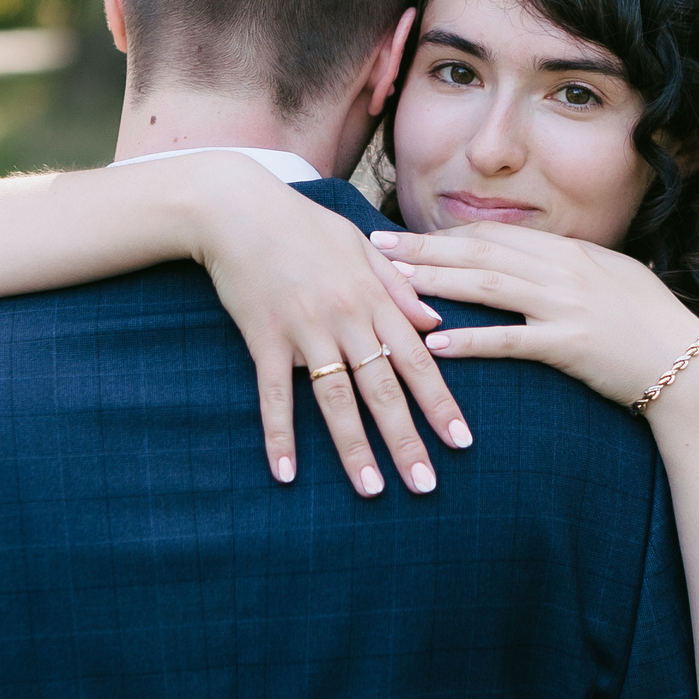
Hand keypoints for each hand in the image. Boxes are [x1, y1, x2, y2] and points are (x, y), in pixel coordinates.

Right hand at [192, 170, 471, 497]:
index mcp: (373, 297)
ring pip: (335, 399)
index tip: (461, 442)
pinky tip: (285, 473)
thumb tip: (434, 320)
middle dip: (406, 440)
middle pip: (382, 389)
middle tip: (426, 485)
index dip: (440, 403)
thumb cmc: (303, 223)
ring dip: (354, 448)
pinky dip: (279, 435)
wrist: (238, 208)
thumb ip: (398, 285)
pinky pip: (274, 395)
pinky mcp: (264, 338)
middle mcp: (345, 318)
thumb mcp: (360, 245)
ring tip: (371, 489)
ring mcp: (304, 330)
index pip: (417, 360)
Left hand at [368, 221, 698, 411]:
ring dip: (435, 283)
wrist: (691, 366)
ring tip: (392, 284)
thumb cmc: (654, 325)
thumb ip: (573, 268)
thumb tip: (538, 262)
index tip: (408, 237)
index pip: (496, 236)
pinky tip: (434, 346)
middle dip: (424, 248)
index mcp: (572, 252)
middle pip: (480, 252)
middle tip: (377, 247)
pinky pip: (510, 341)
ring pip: (487, 287)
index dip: (447, 235)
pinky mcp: (568, 346)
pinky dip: (470, 341)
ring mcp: (566, 306)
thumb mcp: (614, 280)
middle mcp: (565, 270)